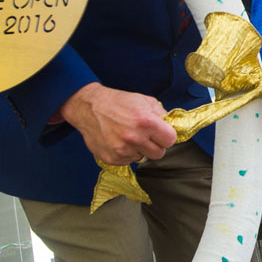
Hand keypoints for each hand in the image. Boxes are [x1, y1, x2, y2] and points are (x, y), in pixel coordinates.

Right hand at [59, 82, 176, 164]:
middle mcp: (134, 138)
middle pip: (159, 154)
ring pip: (143, 158)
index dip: (167, 135)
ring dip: (140, 149)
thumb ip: (161, 114)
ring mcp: (122, 151)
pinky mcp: (112, 159)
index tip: (161, 132)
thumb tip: (172, 126)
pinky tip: (119, 140)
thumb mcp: (144, 100)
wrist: (89, 108)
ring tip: (129, 135)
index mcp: (146, 122)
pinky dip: (127, 153)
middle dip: (156, 145)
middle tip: (146, 135)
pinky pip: (128, 161)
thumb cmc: (117, 102)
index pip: (170, 140)